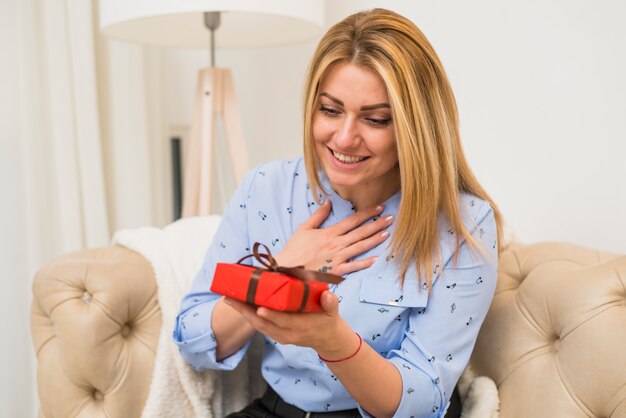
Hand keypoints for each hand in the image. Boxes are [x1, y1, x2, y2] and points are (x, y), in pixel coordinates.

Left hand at [223, 291, 355, 356]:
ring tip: (230, 298)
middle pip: (263, 324)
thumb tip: (328, 295)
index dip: (271, 315)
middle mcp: (288, 334)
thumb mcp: (333, 311)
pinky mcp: (276, 335)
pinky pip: (260, 326)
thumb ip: (330, 303)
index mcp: (301, 327)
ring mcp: (280, 336)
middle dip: (245, 312)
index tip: (259, 308)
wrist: (327, 339)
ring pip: (258, 326)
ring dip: (243, 313)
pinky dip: (249, 316)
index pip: (283, 321)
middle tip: (230, 298)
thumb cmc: (328, 321)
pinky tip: (240, 304)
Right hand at [274, 200, 392, 275]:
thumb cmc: (294, 250)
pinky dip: (364, 263)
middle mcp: (336, 244)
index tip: (380, 208)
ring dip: (375, 240)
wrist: (286, 269)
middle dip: (377, 224)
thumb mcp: (304, 228)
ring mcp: (337, 258)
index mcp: (329, 233)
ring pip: (360, 247)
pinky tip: (376, 259)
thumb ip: (318, 215)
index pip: (352, 220)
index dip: (367, 213)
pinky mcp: (335, 271)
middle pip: (360, 232)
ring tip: (388, 233)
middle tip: (392, 218)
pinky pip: (352, 267)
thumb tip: (328, 201)